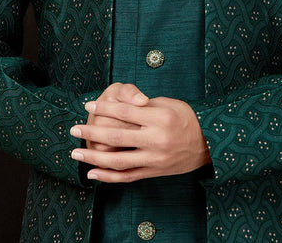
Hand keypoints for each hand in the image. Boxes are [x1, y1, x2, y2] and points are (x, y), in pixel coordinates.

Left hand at [70, 95, 211, 182]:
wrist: (208, 143)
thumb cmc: (186, 117)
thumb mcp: (169, 104)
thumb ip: (144, 106)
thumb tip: (119, 107)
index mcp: (160, 116)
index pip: (125, 110)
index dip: (105, 106)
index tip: (89, 104)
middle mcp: (156, 138)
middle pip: (116, 135)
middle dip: (92, 132)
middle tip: (74, 128)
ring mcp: (155, 158)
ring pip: (118, 160)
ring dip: (94, 158)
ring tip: (76, 154)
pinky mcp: (154, 172)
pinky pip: (127, 176)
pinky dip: (108, 177)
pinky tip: (93, 173)